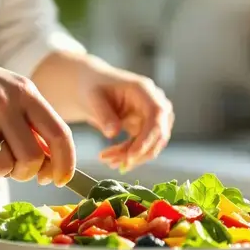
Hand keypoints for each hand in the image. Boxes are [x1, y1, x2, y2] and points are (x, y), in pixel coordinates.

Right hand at [0, 43, 75, 184]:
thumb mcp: (11, 91)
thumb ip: (33, 121)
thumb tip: (51, 165)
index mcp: (26, 92)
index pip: (59, 134)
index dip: (65, 163)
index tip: (59, 180)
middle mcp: (5, 102)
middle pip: (32, 158)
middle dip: (26, 173)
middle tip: (15, 168)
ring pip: (2, 167)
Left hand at [33, 53, 173, 177]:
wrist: (91, 87)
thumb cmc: (92, 88)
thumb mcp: (93, 99)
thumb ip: (103, 114)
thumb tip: (112, 133)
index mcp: (144, 89)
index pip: (156, 115)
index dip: (147, 137)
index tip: (131, 155)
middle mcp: (155, 102)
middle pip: (158, 133)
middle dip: (138, 152)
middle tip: (113, 163)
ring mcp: (153, 116)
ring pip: (152, 144)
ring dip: (132, 157)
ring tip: (107, 160)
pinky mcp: (147, 127)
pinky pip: (143, 146)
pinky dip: (129, 155)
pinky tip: (112, 159)